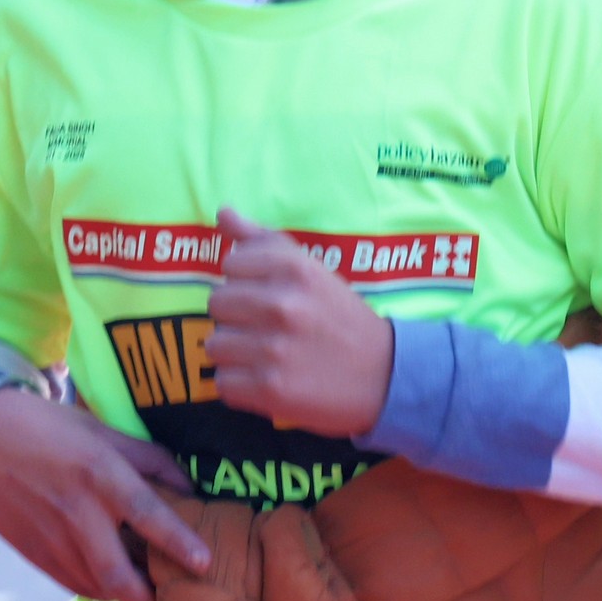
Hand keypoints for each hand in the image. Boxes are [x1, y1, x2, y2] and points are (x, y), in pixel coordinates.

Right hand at [0, 387, 206, 600]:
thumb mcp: (106, 432)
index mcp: (99, 474)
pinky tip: (118, 584)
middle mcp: (76, 512)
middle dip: (148, 599)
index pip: (146, 513)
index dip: (177, 540)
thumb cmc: (52, 430)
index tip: (205, 563)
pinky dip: (101, 590)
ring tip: (154, 596)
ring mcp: (51, 539)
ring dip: (127, 596)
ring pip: (96, 585)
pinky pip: (75, 584)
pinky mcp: (34, 555)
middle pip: (116, 572)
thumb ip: (152, 462)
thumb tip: (193, 491)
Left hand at [205, 207, 394, 436]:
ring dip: (237, 353)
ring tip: (268, 355)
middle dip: (238, 317)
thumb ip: (265, 241)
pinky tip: (269, 379)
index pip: (231, 265)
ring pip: (216, 345)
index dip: (247, 281)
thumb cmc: (342, 318)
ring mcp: (274, 349)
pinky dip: (242, 385)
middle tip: (269, 328)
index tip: (270, 295)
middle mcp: (282, 305)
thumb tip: (223, 211)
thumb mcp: (313, 271)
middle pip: (217, 305)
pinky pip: (224, 382)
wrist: (386, 375)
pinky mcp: (269, 389)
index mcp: (295, 269)